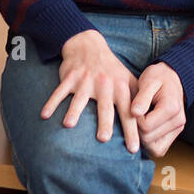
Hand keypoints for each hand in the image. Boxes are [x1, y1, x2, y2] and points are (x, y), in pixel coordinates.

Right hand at [41, 29, 141, 152]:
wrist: (89, 45)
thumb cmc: (111, 70)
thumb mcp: (128, 80)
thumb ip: (138, 101)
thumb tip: (148, 127)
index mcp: (121, 88)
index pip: (128, 112)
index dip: (131, 130)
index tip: (133, 149)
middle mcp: (105, 85)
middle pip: (105, 107)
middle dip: (105, 122)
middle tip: (103, 139)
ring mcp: (86, 80)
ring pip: (79, 98)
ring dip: (74, 111)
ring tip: (69, 125)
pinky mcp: (70, 77)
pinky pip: (59, 91)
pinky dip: (51, 103)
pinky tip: (44, 115)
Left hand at [131, 63, 185, 159]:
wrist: (172, 77)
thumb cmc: (158, 77)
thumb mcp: (148, 80)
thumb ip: (142, 97)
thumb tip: (134, 113)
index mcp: (171, 108)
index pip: (145, 126)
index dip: (134, 119)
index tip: (133, 108)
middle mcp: (178, 121)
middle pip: (148, 139)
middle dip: (137, 129)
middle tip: (136, 114)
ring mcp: (178, 129)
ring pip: (154, 148)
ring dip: (143, 138)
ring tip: (140, 121)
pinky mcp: (174, 135)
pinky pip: (159, 150)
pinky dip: (150, 143)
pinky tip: (145, 129)